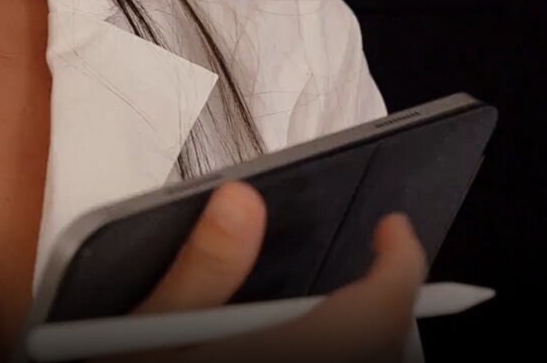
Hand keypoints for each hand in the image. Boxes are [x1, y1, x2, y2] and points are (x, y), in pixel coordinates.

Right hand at [94, 180, 427, 362]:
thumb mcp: (146, 331)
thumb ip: (199, 268)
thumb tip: (240, 200)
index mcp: (280, 357)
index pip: (378, 311)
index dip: (400, 265)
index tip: (392, 228)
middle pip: (380, 346)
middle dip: (384, 303)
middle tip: (369, 265)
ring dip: (363, 336)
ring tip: (341, 304)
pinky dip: (338, 351)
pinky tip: (297, 340)